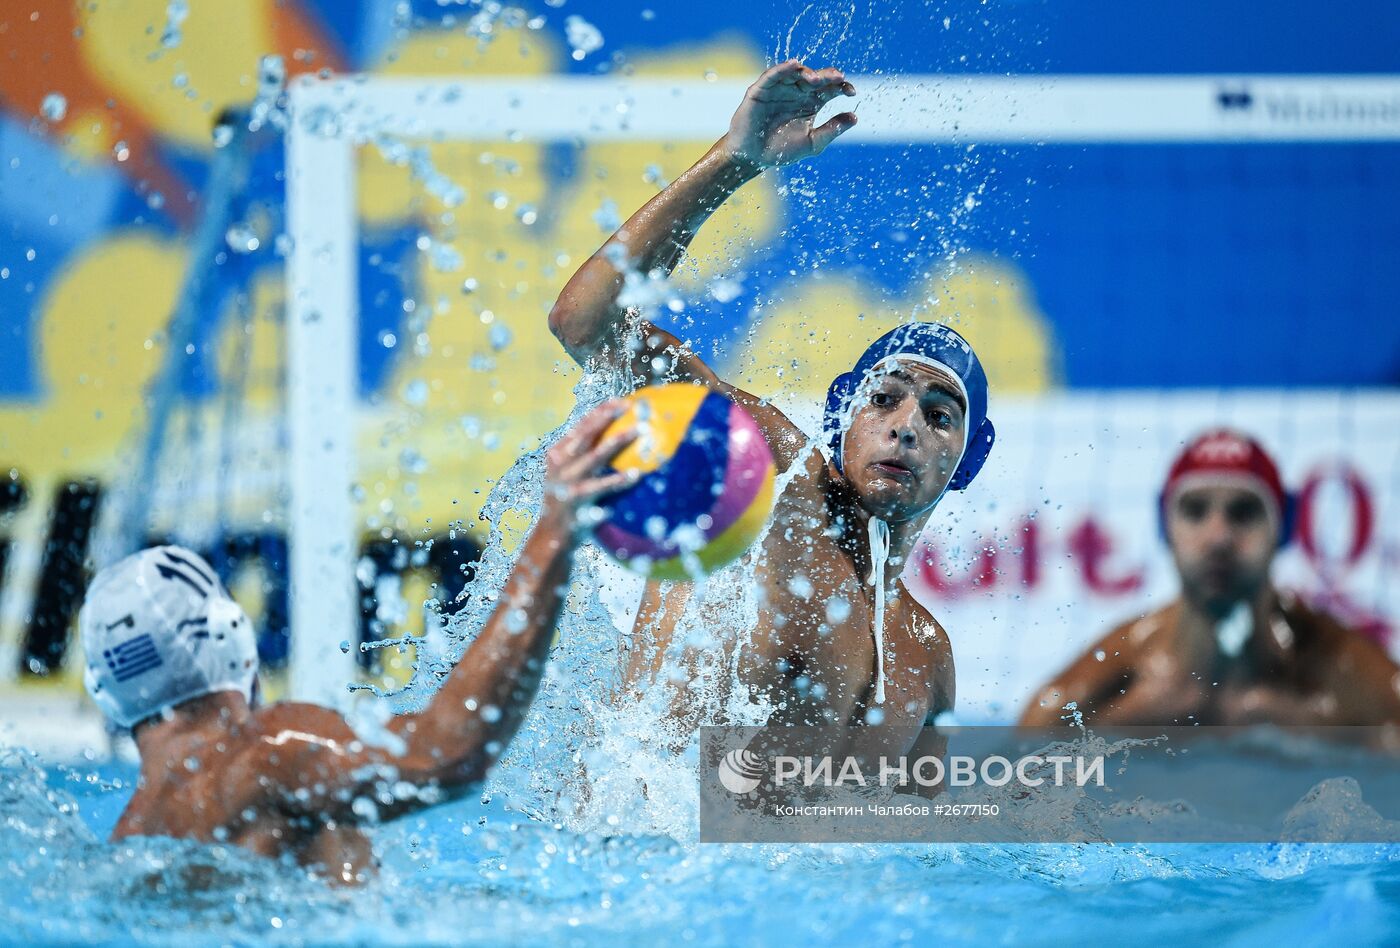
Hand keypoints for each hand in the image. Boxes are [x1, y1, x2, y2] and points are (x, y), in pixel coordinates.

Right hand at [542, 400, 639, 516]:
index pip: (580, 426)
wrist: (549, 534)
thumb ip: (580, 454)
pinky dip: (618, 480)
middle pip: (587, 434)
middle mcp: (561, 464)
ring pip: (597, 456)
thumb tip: (605, 435)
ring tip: (641, 431)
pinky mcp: (577, 501)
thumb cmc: (564, 500)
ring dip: (619, 440)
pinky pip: (601, 488)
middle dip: (609, 417)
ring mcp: (568, 482)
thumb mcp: (565, 473)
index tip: (621, 401)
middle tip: (631, 406)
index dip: (600, 412)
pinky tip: (635, 474)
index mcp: (557, 454)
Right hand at [720, 60, 856, 172]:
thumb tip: (855, 118)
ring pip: (796, 73)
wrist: (752, 158)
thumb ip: (832, 130)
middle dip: (827, 77)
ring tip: (816, 79)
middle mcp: (797, 92)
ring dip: (807, 73)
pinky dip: (783, 68)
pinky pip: (773, 75)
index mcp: (811, 103)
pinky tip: (793, 65)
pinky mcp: (761, 89)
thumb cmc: (781, 151)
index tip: (852, 92)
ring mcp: (779, 89)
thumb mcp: (812, 142)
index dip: (842, 87)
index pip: (830, 89)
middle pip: (815, 78)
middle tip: (838, 78)